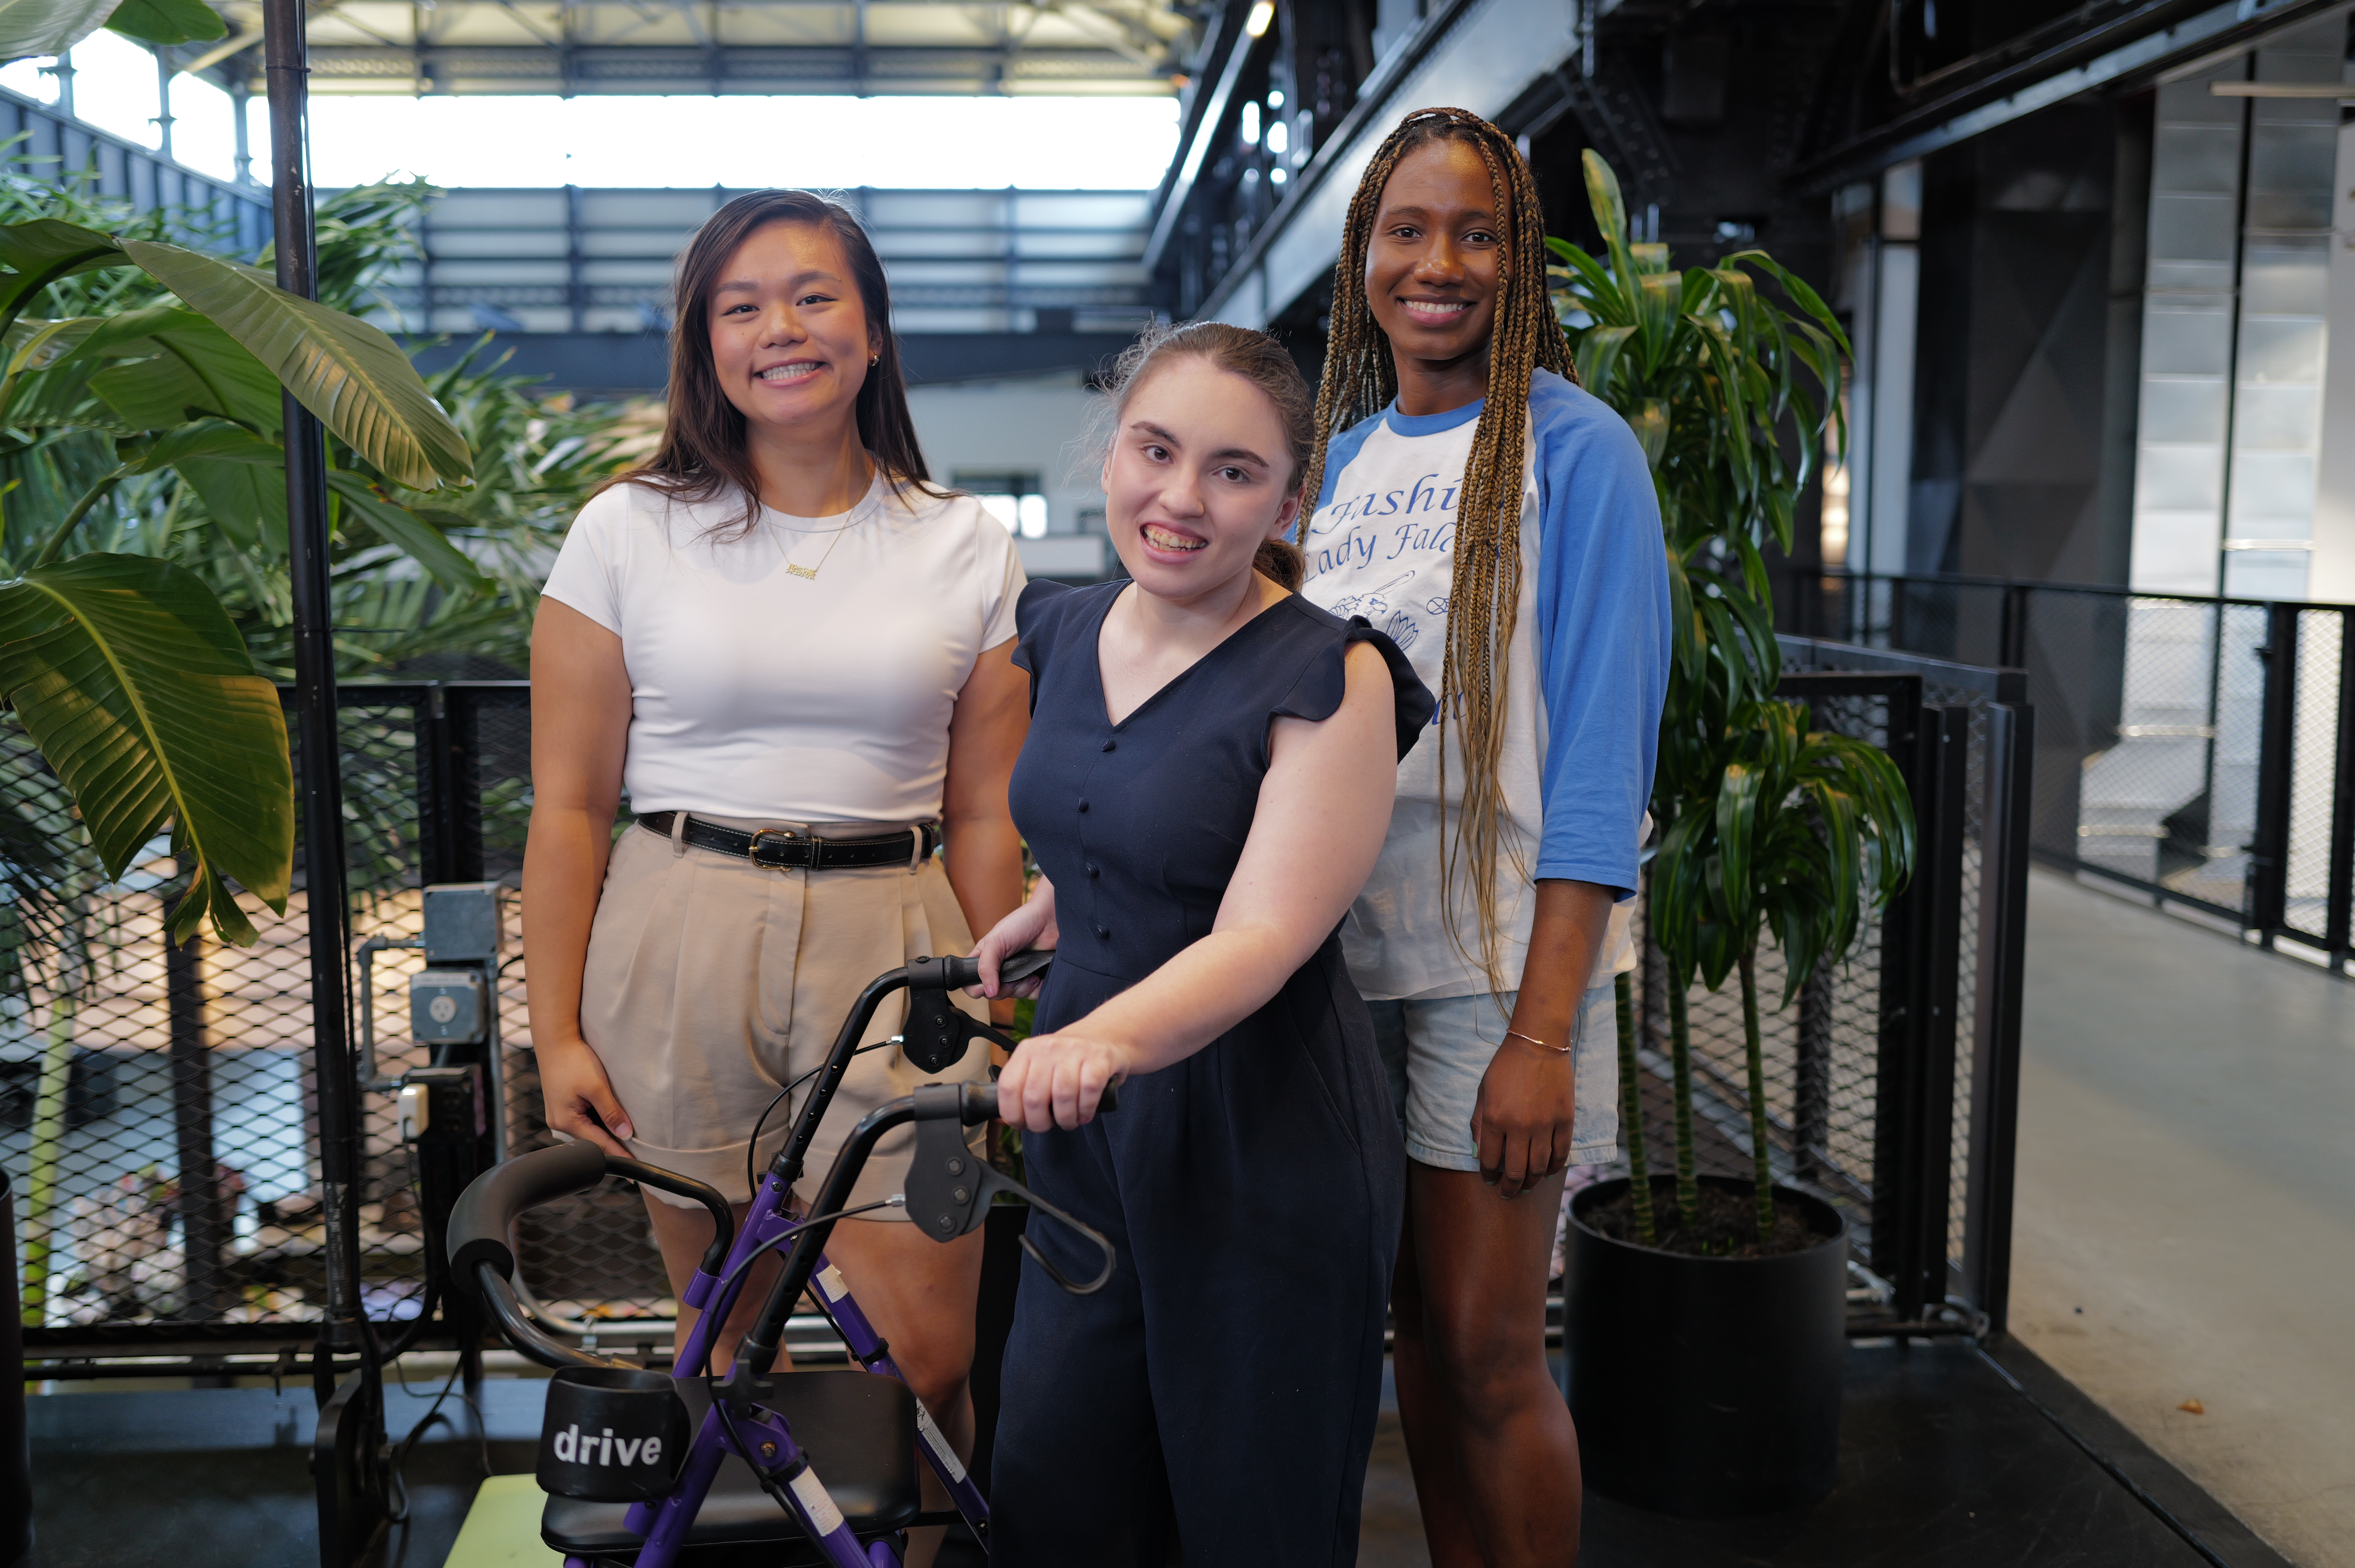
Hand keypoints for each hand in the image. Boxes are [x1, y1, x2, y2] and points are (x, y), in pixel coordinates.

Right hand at [538, 1036, 634, 1156]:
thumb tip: (625, 1134)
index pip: (598, 1145)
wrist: (555, 1041)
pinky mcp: (562, 1106)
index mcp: (566, 1121)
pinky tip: (610, 1120)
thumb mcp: (597, 1087)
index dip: (617, 1154)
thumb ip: (611, 1112)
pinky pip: (582, 1120)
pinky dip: (597, 1121)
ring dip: (605, 1132)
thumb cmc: (574, 1061)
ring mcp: (559, 1115)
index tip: (633, 1167)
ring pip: (587, 1131)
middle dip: (612, 1145)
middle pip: (591, 1141)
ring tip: (625, 1139)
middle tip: (634, 1155)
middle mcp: (559, 1122)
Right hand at [969, 883, 1057, 1000]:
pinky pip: (1032, 995)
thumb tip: (989, 992)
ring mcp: (1017, 974)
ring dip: (1022, 988)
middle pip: (994, 994)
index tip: (987, 988)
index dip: (977, 989)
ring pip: (1014, 996)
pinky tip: (1038, 977)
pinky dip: (1036, 989)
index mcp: (985, 959)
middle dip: (1005, 990)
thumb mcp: (996, 941)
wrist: (1049, 920)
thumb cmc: (1020, 923)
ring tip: (1030, 974)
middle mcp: (1000, 969)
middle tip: (1014, 978)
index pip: (971, 984)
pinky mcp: (1034, 978)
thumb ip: (986, 966)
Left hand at [997, 1029, 1130, 1131]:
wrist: (1101, 1035)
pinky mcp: (1099, 1058)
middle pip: (1034, 1097)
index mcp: (1027, 1050)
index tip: (1022, 1125)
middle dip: (1040, 1123)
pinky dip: (1085, 1110)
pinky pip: (1089, 1091)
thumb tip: (1003, 1121)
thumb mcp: (1038, 1066)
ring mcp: (1075, 1051)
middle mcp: (1048, 1047)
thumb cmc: (1065, 1061)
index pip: (1008, 1086)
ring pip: (1062, 1096)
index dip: (1013, 1114)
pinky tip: (1084, 1114)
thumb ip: (1022, 1088)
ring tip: (1068, 1122)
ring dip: (1065, 1119)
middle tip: (1048, 1126)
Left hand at [1469, 1034, 1572, 1198]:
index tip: (1489, 1180)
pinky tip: (1548, 1172)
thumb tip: (1479, 1153)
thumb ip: (1479, 1123)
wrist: (1538, 1044)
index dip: (1488, 1175)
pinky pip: (1561, 1153)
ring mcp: (1545, 1124)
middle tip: (1507, 1193)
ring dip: (1531, 1182)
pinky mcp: (1565, 1120)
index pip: (1490, 1160)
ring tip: (1525, 1186)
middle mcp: (1520, 1126)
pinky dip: (1555, 1168)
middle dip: (1509, 1187)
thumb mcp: (1483, 1092)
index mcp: (1495, 1119)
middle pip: (1515, 1171)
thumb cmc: (1506, 1067)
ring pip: (1539, 1167)